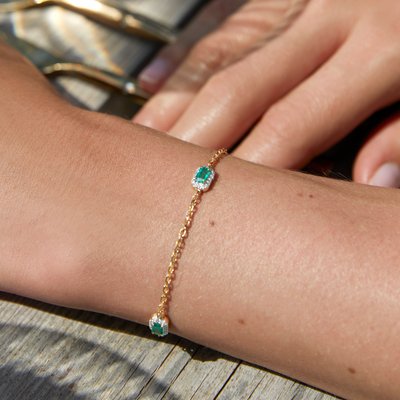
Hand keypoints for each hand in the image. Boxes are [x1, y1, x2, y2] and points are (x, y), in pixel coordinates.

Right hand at [134, 0, 399, 187]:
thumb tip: (369, 178)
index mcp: (382, 44)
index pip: (292, 126)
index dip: (250, 171)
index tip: (216, 211)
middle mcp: (328, 15)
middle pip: (236, 92)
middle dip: (191, 145)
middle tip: (155, 188)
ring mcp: (295, 1)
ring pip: (216, 59)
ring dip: (173, 105)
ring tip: (139, 146)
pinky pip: (221, 28)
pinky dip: (183, 62)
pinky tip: (154, 84)